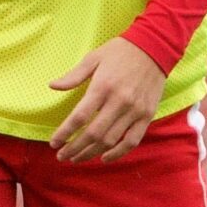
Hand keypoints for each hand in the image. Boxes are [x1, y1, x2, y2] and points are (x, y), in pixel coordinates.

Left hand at [48, 36, 165, 162]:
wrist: (155, 47)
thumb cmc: (119, 52)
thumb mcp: (93, 58)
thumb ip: (73, 76)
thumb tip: (52, 86)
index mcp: (102, 87)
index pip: (79, 117)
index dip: (64, 133)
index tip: (53, 143)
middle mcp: (119, 101)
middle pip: (93, 134)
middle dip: (74, 148)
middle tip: (62, 156)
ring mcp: (135, 110)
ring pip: (111, 140)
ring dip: (91, 153)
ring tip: (77, 158)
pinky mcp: (147, 115)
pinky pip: (132, 140)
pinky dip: (118, 152)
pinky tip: (104, 158)